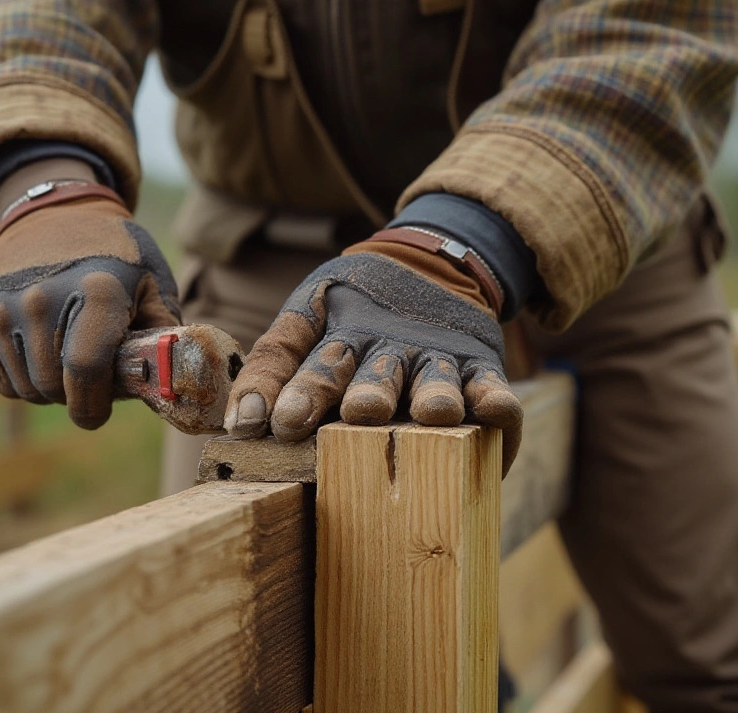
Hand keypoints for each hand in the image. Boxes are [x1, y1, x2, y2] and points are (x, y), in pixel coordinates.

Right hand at [0, 189, 179, 428]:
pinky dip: (23, 380)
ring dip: (50, 389)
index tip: (99, 412)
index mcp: (96, 290)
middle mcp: (41, 297)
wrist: (55, 211)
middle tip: (93, 378)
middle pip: (52, 386)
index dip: (93, 405)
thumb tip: (167, 388)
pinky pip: (1, 379)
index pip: (85, 369)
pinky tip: (43, 353)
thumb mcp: (153, 284)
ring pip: (25, 388)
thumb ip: (163, 338)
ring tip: (69, 358)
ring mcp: (3, 305)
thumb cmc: (116, 256)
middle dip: (76, 396)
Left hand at [225, 250, 522, 470]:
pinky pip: (491, 385)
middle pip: (379, 374)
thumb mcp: (307, 318)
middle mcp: (391, 347)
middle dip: (370, 393)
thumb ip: (270, 367)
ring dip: (434, 395)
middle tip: (361, 412)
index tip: (279, 424)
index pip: (318, 363)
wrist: (431, 260)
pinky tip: (498, 411)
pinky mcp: (479, 364)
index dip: (300, 392)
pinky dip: (498, 398)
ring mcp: (437, 356)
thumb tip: (240, 426)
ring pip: (436, 379)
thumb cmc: (353, 309)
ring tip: (434, 414)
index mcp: (344, 335)